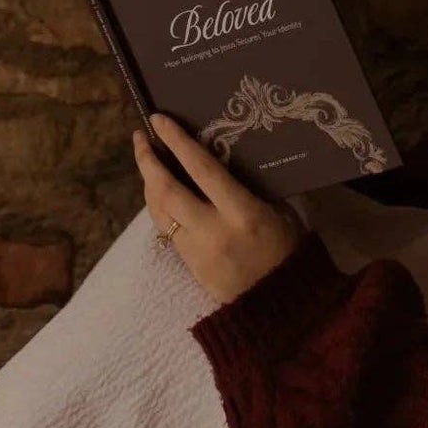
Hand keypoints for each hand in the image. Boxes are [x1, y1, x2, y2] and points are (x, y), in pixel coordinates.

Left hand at [133, 111, 307, 303]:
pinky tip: (160, 195)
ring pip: (159, 212)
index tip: (158, 120)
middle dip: (148, 162)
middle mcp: (213, 231)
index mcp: (242, 213)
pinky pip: (167, 231)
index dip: (177, 142)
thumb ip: (248, 188)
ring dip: (148, 184)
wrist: (281, 307)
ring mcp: (197, 252)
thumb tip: (224, 160)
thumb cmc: (287, 251)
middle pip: (167, 191)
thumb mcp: (278, 212)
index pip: (201, 169)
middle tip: (140, 138)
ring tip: (146, 162)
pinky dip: (159, 208)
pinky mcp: (189, 267)